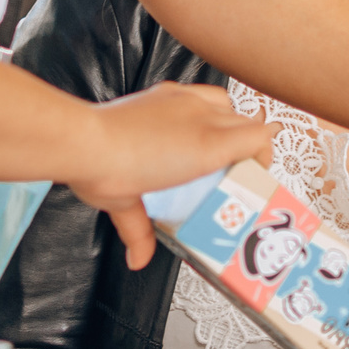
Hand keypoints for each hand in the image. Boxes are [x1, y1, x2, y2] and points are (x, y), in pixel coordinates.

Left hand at [67, 83, 277, 270]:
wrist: (84, 140)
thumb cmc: (108, 172)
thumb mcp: (127, 207)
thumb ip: (140, 233)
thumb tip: (139, 258)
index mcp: (207, 147)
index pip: (259, 136)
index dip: (264, 153)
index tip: (254, 171)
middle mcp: (201, 117)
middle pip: (247, 120)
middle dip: (248, 143)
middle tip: (234, 165)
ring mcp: (183, 100)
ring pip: (226, 102)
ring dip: (228, 120)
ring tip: (213, 141)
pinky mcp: (164, 91)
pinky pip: (199, 92)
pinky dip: (202, 105)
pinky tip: (186, 122)